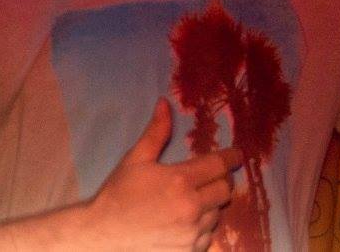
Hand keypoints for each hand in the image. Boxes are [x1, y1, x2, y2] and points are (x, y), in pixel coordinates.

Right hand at [84, 98, 241, 250]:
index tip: (237, 155)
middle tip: (210, 176)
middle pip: (225, 189)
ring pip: (218, 213)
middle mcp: (192, 208)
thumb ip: (156, 131)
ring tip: (193, 199)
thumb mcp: (136, 159)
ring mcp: (192, 234)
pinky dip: (203, 226)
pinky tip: (187, 221)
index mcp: (181, 181)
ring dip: (211, 204)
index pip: (219, 165)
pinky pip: (209, 235)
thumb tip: (165, 103)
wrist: (102, 234)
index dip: (231, 158)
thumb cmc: (119, 193)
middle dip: (221, 179)